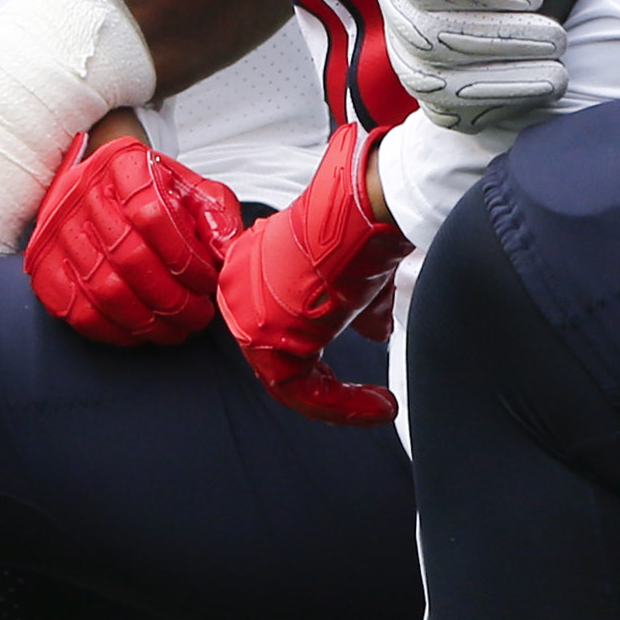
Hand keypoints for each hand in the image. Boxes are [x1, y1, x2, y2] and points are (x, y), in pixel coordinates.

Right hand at [26, 128, 244, 344]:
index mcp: (123, 165)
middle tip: (198, 315)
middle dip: (173, 299)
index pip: (153, 216)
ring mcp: (56, 230)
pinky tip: (141, 331)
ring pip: (106, 291)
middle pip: (130, 259)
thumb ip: (217, 217)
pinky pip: (78, 311)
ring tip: (176, 328)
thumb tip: (226, 252)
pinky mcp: (43, 265)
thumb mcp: (192, 191)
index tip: (207, 280)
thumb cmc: (152, 193)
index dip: (187, 259)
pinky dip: (115, 331)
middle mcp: (82, 192)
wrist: (101, 190)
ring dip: (149, 322)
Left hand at [216, 124, 407, 423]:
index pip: (282, 326)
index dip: (321, 360)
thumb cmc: (358, 227)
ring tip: (379, 406)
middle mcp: (240, 288)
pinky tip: (378, 405)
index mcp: (255, 266)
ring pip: (290, 378)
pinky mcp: (264, 338)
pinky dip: (342, 404)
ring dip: (339, 401)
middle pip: (282, 355)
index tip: (352, 374)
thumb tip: (377, 332)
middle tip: (368, 400)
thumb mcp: (356, 276)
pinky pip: (299, 389)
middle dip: (328, 384)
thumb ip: (360, 310)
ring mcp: (246, 312)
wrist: (362, 213)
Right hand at [374, 0, 619, 129]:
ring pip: (429, 78)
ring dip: (500, 80)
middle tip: (557, 36)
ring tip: (557, 71)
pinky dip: (496, 105)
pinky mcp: (430, 78)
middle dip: (499, 40)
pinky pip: (445, 109)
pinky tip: (540, 89)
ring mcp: (405, 34)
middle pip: (422, 33)